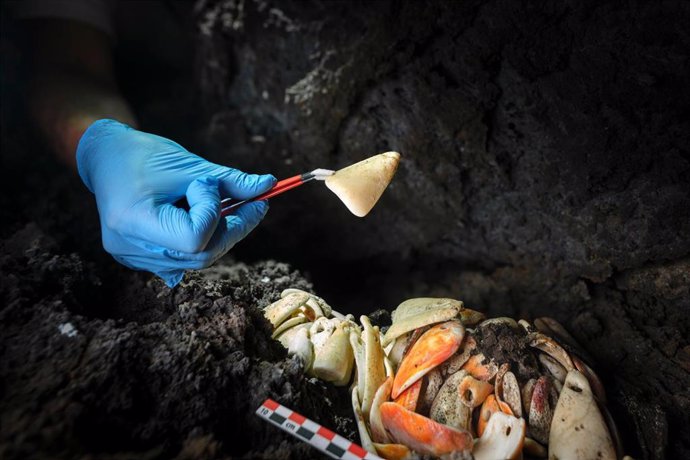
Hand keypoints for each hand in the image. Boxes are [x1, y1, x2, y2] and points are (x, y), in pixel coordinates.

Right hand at [76, 119, 275, 286]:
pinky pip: (181, 261)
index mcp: (133, 221)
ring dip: (219, 235)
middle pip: (199, 256)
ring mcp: (131, 257)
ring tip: (226, 208)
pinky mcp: (137, 258)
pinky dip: (202, 242)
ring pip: (195, 261)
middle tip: (254, 205)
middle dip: (232, 230)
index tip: (211, 186)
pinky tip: (205, 220)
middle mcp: (128, 247)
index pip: (193, 238)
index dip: (213, 214)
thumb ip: (230, 181)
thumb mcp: (191, 165)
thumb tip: (269, 185)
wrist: (106, 157)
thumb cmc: (145, 155)